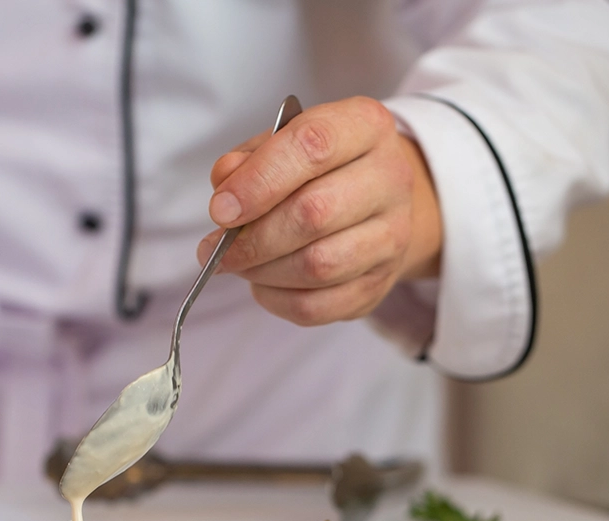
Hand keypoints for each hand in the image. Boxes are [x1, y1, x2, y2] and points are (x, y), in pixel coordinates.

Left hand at [197, 96, 441, 325]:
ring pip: (316, 266)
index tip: (220, 208)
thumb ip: (248, 159)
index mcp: (366, 127)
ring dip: (260, 271)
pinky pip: (317, 306)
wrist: (375, 202)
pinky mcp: (378, 284)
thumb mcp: (282, 143)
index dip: (258, 181)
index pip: (313, 146)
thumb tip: (225, 185)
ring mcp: (392, 236)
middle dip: (252, 237)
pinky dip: (275, 299)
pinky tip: (262, 283)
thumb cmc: (317, 169)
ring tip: (236, 263)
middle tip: (215, 248)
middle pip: (314, 214)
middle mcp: (390, 178)